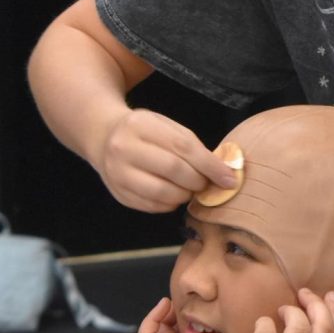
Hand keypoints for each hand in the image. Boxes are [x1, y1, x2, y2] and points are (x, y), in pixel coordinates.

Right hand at [97, 109, 237, 212]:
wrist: (104, 137)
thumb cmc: (145, 131)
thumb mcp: (166, 126)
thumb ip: (192, 146)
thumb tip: (223, 172)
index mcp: (140, 125)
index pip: (183, 146)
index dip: (210, 165)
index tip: (229, 178)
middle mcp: (124, 149)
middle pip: (174, 171)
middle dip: (199, 181)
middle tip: (207, 183)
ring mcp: (117, 173)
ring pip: (163, 193)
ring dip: (185, 195)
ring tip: (190, 188)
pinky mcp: (119, 193)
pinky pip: (153, 206)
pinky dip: (171, 204)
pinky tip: (174, 194)